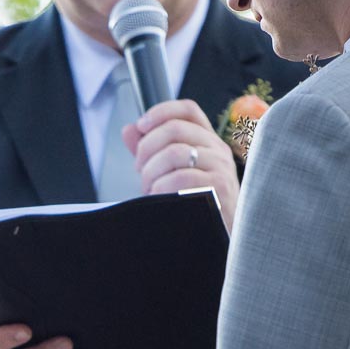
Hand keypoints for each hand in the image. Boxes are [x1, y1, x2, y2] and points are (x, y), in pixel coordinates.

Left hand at [124, 101, 239, 230]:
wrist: (220, 238)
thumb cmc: (195, 205)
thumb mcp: (172, 174)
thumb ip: (152, 151)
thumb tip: (129, 130)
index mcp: (208, 142)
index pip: (188, 110)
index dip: (161, 111)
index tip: (141, 125)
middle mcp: (218, 150)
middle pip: (174, 129)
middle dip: (147, 148)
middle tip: (140, 170)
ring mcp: (220, 168)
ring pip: (173, 152)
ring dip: (151, 171)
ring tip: (149, 188)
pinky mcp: (218, 188)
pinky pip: (179, 178)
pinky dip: (160, 188)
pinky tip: (159, 198)